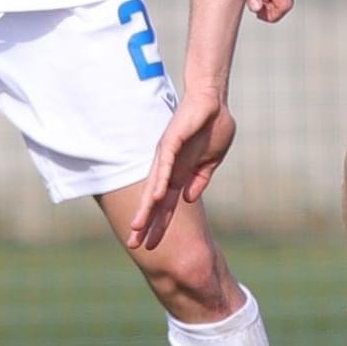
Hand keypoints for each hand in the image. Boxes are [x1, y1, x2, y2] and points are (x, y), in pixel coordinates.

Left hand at [132, 92, 237, 249]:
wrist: (213, 100)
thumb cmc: (213, 127)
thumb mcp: (210, 162)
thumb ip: (199, 179)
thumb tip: (188, 199)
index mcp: (179, 173)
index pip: (165, 205)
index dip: (158, 224)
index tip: (150, 245)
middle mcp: (168, 167)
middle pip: (154, 201)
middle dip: (145, 223)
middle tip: (133, 245)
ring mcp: (168, 155)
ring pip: (154, 186)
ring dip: (146, 208)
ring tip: (136, 227)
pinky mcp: (171, 141)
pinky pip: (163, 165)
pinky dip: (159, 182)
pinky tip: (153, 198)